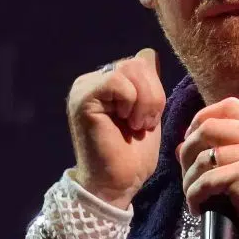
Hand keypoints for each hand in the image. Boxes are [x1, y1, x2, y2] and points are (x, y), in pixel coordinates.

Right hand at [68, 48, 165, 208]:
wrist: (117, 184)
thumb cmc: (132, 156)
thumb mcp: (148, 113)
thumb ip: (147, 85)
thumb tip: (148, 53)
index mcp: (108, 82)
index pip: (142, 60)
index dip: (155, 88)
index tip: (150, 118)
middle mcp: (93, 80)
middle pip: (138, 62)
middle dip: (153, 95)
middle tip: (144, 124)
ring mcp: (85, 87)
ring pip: (130, 68)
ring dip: (145, 100)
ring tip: (136, 125)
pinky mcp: (82, 97)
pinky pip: (117, 80)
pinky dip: (131, 102)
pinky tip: (125, 122)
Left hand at [178, 98, 238, 238]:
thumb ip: (219, 153)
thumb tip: (179, 146)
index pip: (229, 105)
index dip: (202, 117)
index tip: (190, 140)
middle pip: (209, 126)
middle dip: (187, 150)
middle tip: (187, 175)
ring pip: (203, 157)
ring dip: (189, 179)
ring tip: (193, 196)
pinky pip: (206, 180)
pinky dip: (194, 195)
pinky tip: (197, 208)